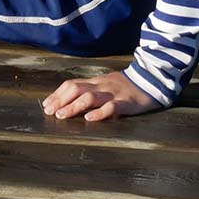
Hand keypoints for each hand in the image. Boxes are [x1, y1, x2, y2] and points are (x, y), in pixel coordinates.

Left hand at [42, 70, 160, 121]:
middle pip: (76, 89)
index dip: (57, 94)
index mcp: (95, 82)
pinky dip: (99, 113)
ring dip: (74, 106)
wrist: (152, 79)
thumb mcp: (105, 85)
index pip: (71, 84)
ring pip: (90, 97)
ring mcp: (113, 93)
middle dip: (60, 100)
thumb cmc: (125, 86)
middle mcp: (101, 86)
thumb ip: (90, 90)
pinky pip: (112, 107)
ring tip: (62, 115)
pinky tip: (90, 119)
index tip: (46, 105)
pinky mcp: (126, 102)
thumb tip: (69, 101)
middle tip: (49, 112)